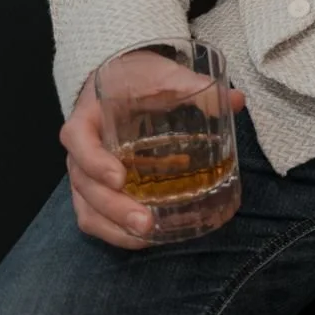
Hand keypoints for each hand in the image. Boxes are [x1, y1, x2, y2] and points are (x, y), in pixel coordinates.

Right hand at [59, 58, 245, 249]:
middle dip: (114, 208)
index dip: (94, 161)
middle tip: (145, 221)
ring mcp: (86, 174)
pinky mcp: (97, 190)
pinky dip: (116, 232)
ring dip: (115, 228)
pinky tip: (145, 238)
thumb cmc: (139, 78)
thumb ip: (194, 86)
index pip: (77, 139)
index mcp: (88, 116)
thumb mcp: (163, 75)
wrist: (124, 79)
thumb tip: (236, 101)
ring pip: (88, 209)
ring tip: (148, 236)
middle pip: (85, 185)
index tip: (120, 178)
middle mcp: (80, 150)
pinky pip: (96, 218)